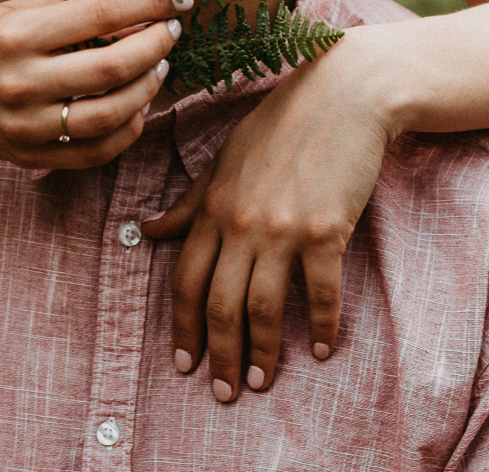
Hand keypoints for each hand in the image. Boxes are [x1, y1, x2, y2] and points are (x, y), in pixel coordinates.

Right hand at [0, 0, 187, 169]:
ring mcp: (27, 124)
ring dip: (149, 88)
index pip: (101, 14)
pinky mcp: (31, 155)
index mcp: (16, 34)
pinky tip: (136, 108)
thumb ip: (65, 12)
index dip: (149, 5)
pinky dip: (128, 130)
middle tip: (172, 32)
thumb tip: (129, 18)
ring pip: (112, 112)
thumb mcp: (7, 11)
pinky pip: (95, 151)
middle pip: (114, 65)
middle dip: (158, 44)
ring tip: (158, 68)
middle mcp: (21, 80)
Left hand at [142, 26, 399, 399]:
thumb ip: (189, 203)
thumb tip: (146, 230)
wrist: (342, 96)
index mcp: (213, 207)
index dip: (181, 327)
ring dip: (262, 353)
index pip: (185, 280)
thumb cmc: (281, 125)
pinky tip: (323, 349)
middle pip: (220, 305)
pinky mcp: (327, 231)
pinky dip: (322, 326)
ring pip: (263, 308)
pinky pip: (321, 294)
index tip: (184, 363)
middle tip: (224, 392)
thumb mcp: (224, 160)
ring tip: (262, 382)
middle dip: (219, 355)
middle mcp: (241, 223)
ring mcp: (283, 229)